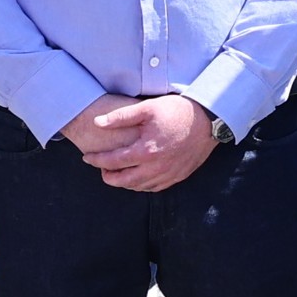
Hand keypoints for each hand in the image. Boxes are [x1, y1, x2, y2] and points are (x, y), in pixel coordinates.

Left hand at [61, 92, 216, 193]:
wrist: (209, 120)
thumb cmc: (177, 112)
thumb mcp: (147, 108)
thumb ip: (120, 117)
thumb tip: (97, 123)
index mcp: (146, 151)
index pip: (113, 161)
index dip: (97, 160)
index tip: (87, 157)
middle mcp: (156, 167)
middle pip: (124, 180)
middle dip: (108, 177)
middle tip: (101, 170)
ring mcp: (169, 174)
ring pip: (139, 187)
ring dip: (124, 183)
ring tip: (117, 174)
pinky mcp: (179, 176)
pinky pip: (156, 188)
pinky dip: (142, 186)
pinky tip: (138, 178)